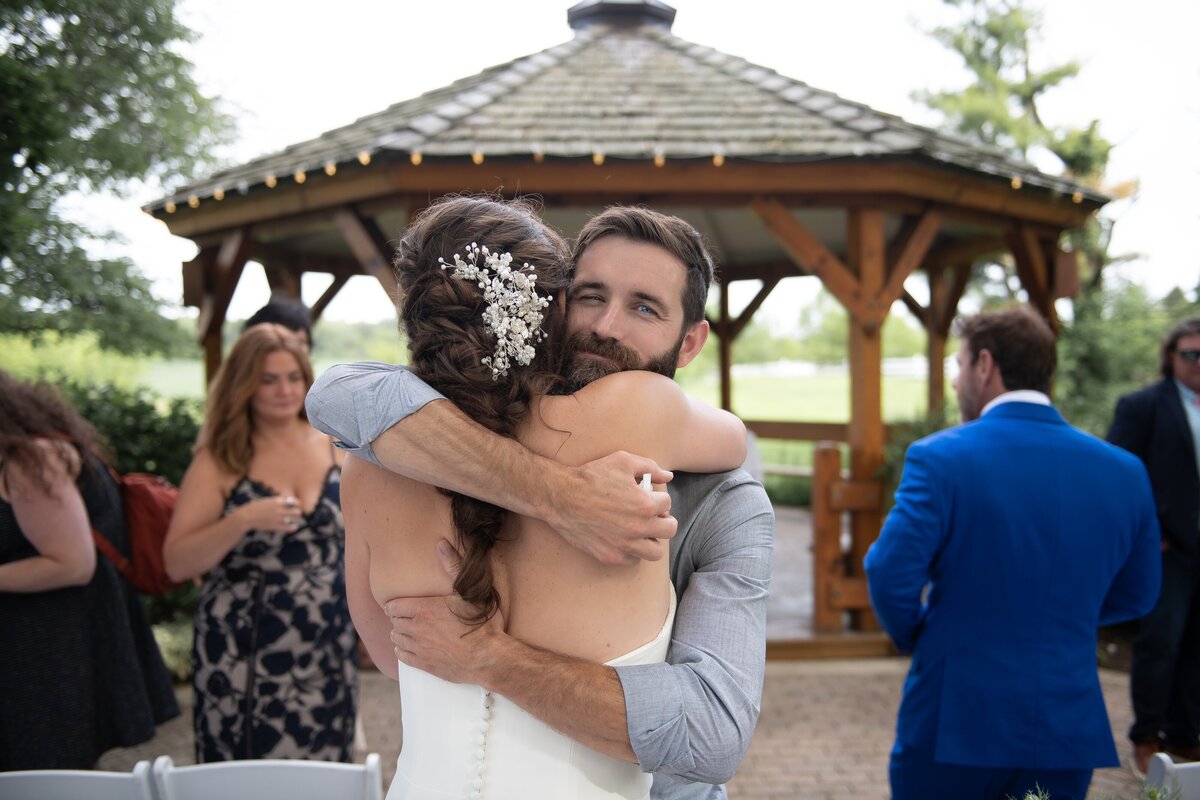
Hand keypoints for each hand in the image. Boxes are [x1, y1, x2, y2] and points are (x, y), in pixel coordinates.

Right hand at [236, 494, 302, 532]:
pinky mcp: (275, 526)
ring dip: (296, 519)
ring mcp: (277, 518)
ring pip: (294, 518)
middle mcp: (279, 509)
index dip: (297, 503)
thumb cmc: (257, 507)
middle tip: (295, 513)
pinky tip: (294, 526)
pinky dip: (293, 527)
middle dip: (297, 512)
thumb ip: (279, 498)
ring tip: (294, 520)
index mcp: (277, 501)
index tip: (296, 505)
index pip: (293, 501)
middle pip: (296, 511)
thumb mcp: (268, 500)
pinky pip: (289, 527)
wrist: (246, 517)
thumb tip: (287, 493)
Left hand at [385, 540, 504, 684]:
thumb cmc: (481, 623)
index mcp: (424, 609)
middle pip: (394, 622)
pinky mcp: (425, 665)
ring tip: (404, 630)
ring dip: (398, 633)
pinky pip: (403, 657)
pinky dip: (401, 651)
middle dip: (397, 618)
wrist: (488, 658)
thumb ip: (453, 566)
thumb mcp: (469, 590)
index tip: (396, 604)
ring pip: (396, 639)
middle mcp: (416, 629)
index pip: (394, 606)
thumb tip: (441, 544)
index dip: (394, 604)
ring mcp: (419, 649)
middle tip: (402, 615)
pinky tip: (405, 648)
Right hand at [543, 452, 675, 566]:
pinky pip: (633, 560)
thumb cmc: (592, 477)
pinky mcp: (611, 556)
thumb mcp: (623, 461)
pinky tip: (624, 539)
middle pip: (669, 530)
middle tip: (652, 515)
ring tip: (642, 531)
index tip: (650, 497)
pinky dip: (632, 552)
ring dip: (652, 540)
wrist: (562, 497)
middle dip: (663, 519)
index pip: (667, 503)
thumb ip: (650, 467)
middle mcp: (638, 528)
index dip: (659, 498)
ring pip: (655, 552)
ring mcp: (625, 545)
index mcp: (645, 504)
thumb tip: (668, 476)